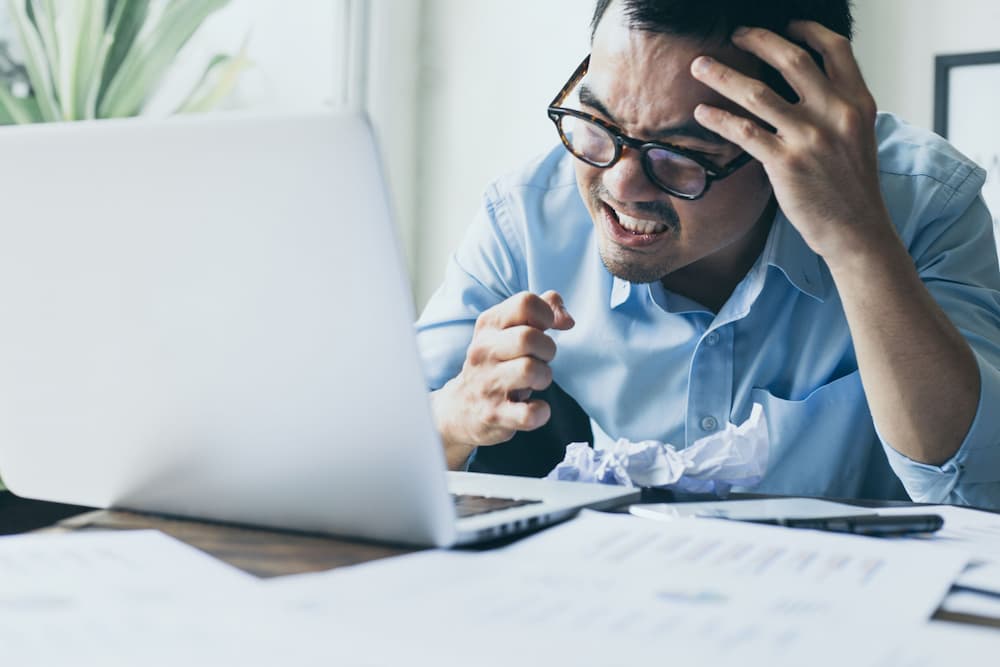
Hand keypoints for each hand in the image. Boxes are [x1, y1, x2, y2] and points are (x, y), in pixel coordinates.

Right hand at [432, 291, 574, 466]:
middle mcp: (484, 351)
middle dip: (547, 349)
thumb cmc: (496, 363)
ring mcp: (487, 384)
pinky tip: (535, 407)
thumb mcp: (508, 330)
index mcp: (489, 325)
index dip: (547, 315)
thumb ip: (539, 312)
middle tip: (542, 359)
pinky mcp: (494, 414)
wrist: (460, 408)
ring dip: (544, 377)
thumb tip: (566, 319)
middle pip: (528, 338)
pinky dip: (541, 412)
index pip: (525, 303)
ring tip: (536, 381)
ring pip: (530, 370)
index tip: (546, 329)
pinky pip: (529, 414)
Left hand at [690, 21, 893, 263]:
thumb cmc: (850, 186)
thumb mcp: (858, 136)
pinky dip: (718, 118)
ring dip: (722, 75)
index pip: (836, 49)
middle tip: (734, 35)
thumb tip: (807, 84)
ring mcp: (810, 138)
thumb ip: (836, 107)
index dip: (808, 29)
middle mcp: (836, 113)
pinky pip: (743, 131)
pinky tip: (702, 113)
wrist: (856, 229)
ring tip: (700, 66)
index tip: (785, 24)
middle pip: (792, 60)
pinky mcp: (786, 163)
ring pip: (757, 93)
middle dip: (758, 41)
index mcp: (858, 102)